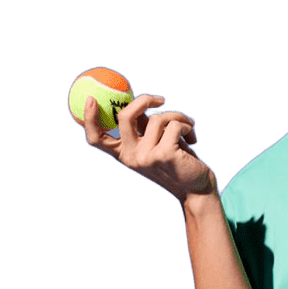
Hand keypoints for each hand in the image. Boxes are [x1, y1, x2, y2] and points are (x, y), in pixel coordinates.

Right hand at [84, 93, 216, 202]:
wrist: (198, 190)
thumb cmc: (179, 164)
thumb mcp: (156, 146)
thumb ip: (144, 130)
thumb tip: (138, 102)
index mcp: (124, 155)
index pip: (98, 139)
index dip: (89, 119)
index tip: (90, 99)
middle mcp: (131, 157)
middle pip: (125, 117)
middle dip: (143, 100)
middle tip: (160, 99)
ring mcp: (146, 156)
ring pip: (158, 118)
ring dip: (177, 117)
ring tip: (188, 127)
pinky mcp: (164, 154)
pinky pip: (174, 125)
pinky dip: (187, 125)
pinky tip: (193, 138)